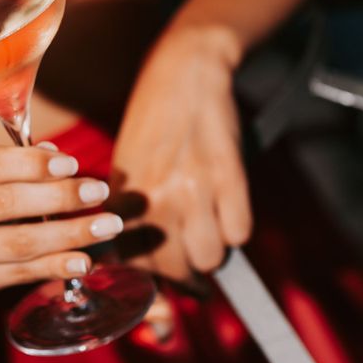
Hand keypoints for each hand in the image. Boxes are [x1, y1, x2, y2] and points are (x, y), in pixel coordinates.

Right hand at [0, 144, 120, 297]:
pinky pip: (18, 274)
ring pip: (16, 244)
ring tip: (106, 226)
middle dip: (58, 198)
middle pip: (4, 204)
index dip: (32, 165)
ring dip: (69, 235)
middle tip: (98, 192)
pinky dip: (55, 267)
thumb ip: (13, 161)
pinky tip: (83, 260)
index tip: (72, 165)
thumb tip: (62, 163)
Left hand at [110, 23, 251, 284]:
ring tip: (211, 230)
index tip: (167, 290)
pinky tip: (229, 207)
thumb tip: (149, 266)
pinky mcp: (228, 176)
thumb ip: (131, 216)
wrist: (184, 71)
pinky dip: (238, 227)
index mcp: (122, 200)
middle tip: (195, 266)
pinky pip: (240, 232)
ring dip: (214, 251)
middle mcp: (153, 200)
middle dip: (188, 275)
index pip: (134, 266)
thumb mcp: (126, 169)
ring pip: (210, 258)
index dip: (154, 284)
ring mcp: (191, 189)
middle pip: (175, 270)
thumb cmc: (152, 122)